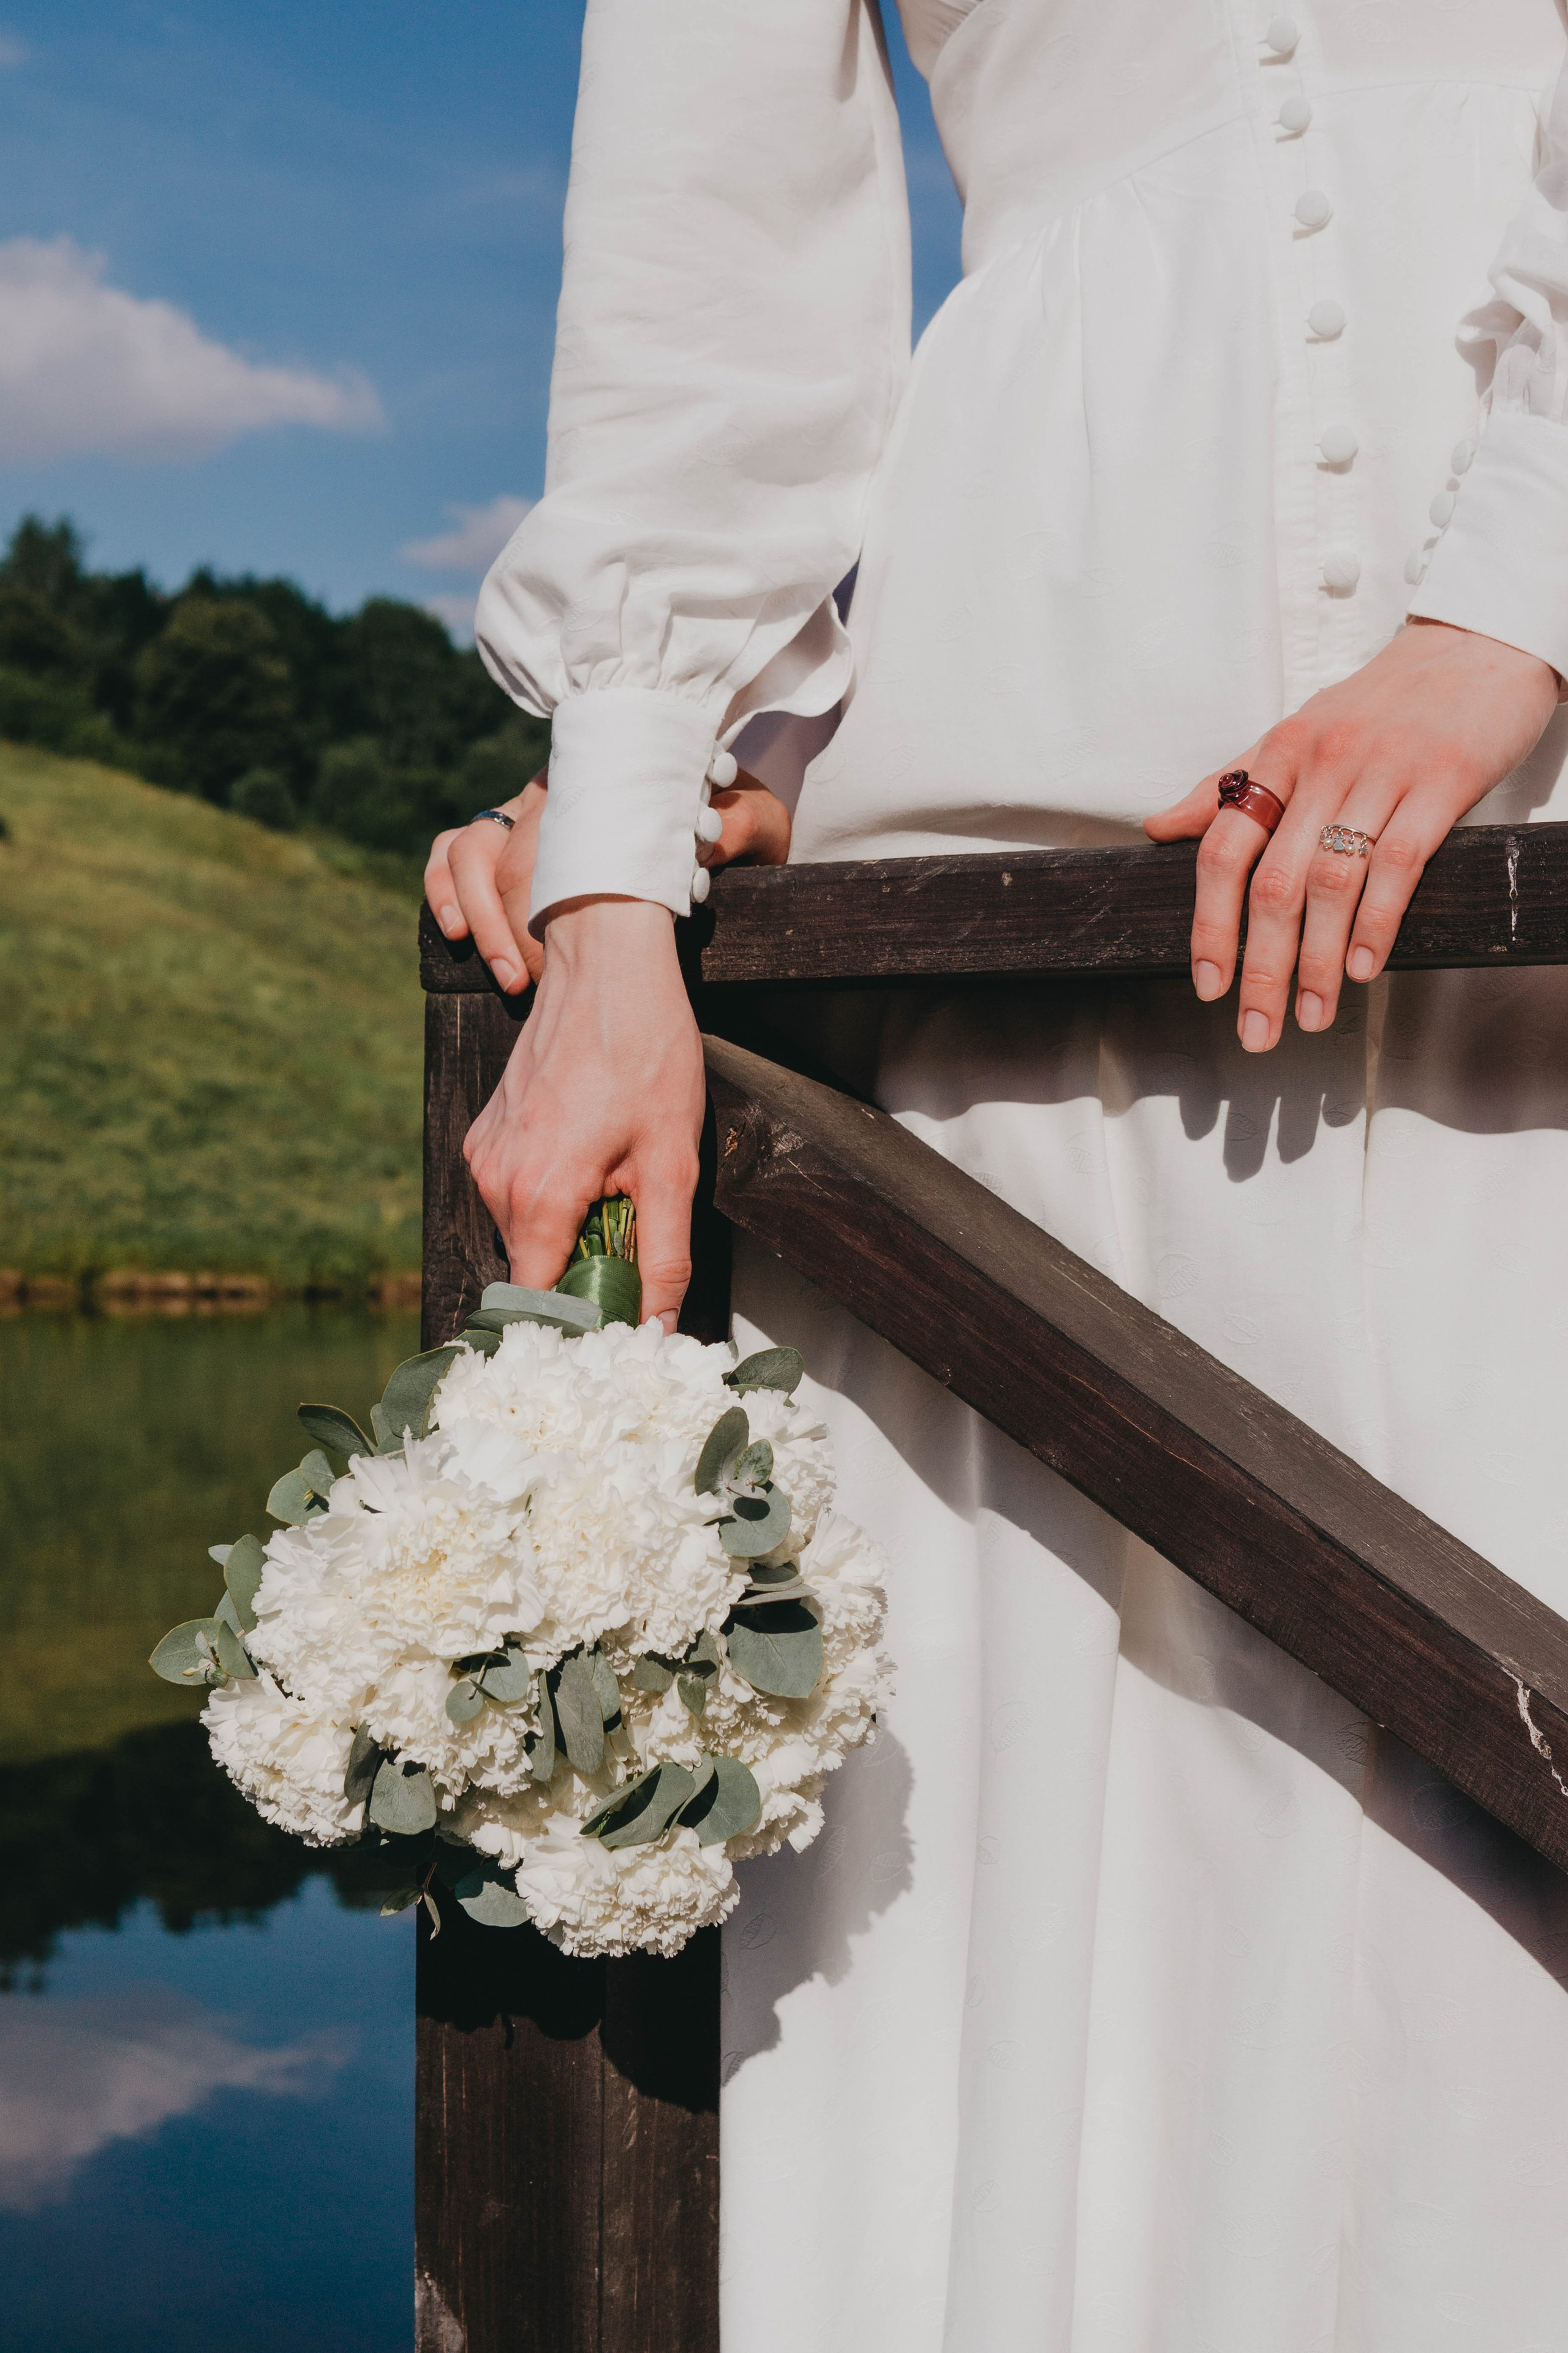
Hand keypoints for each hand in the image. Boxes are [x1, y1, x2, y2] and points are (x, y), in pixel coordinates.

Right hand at [423, 764, 790, 992]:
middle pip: (496, 846)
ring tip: (511, 977)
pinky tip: (458, 937)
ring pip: (464, 849)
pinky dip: (444, 893)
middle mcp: (555, 794)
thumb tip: (714, 839)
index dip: (541, 893)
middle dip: (505, 922)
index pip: (548, 821)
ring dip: (472, 912)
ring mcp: (524, 819)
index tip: (559, 956)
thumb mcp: (753, 821)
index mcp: (606, 779)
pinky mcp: (505, 848)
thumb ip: (739, 825)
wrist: (721, 822)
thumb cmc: (731, 824)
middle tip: (532, 982)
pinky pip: (449, 856)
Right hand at [463, 898, 705, 1329]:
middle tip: (638, 1246)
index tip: (616, 1330)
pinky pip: (518, 1190)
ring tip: (620, 1187)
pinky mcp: (487, 1132)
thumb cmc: (644, 1050)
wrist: (605, 962)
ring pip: (526, 1228)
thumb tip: (659, 1328)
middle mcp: (494, 1180)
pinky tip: (595, 1158)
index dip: (579, 1323)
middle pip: (534, 1267)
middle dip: (583, 1272)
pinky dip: (554, 1193)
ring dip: (571, 1228)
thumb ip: (664, 1255)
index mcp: (537, 1195)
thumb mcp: (673, 1162)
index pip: (537, 1302)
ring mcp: (485, 1153)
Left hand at [1145, 621, 1558, 1048]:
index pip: (1224, 849)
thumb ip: (1229, 786)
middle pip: (1273, 882)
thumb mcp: (1296, 733)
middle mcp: (1323, 762)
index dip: (1210, 924)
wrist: (1475, 646)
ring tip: (1314, 1014)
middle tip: (1257, 1027)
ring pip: (1332, 882)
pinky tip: (1365, 967)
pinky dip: (1377, 923)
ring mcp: (1383, 771)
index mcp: (1279, 754)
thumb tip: (1160, 829)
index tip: (1207, 983)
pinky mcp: (1443, 780)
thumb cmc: (1382, 702)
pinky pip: (1400, 863)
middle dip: (1261, 967)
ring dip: (1319, 962)